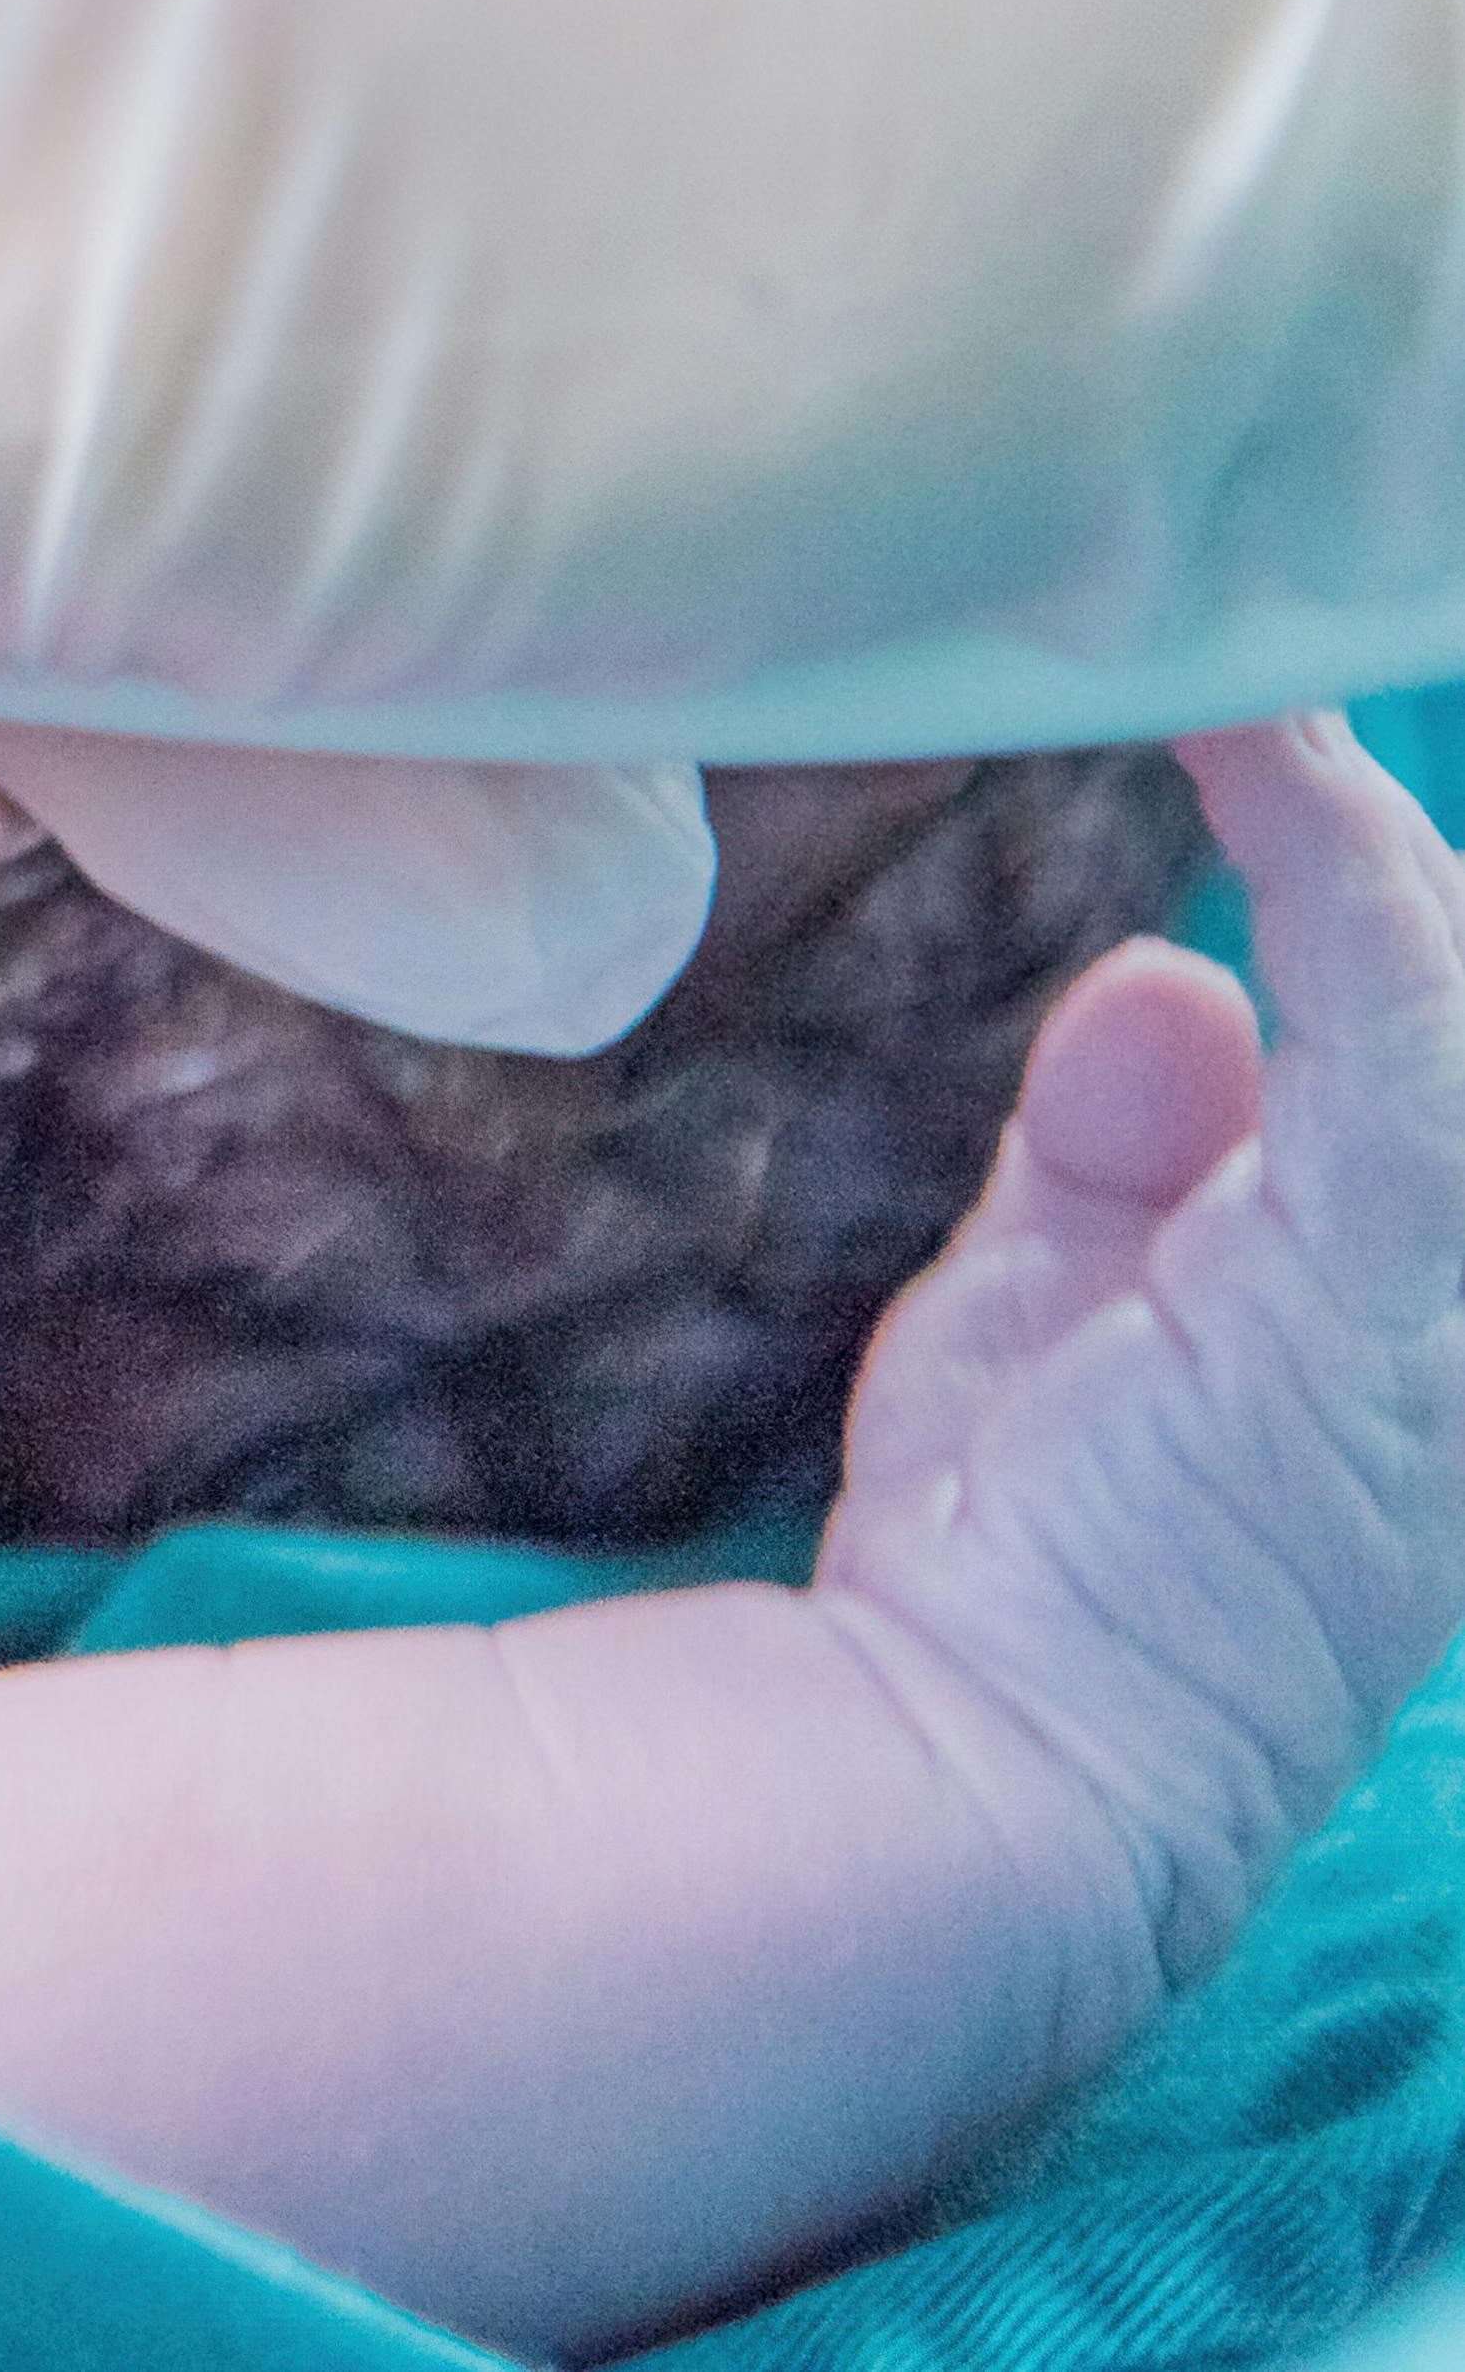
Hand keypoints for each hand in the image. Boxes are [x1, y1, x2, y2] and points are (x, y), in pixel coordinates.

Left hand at [821, 713, 1464, 2012]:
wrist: (979, 1760)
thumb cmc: (1014, 1568)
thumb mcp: (1070, 1309)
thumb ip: (1136, 1143)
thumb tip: (1175, 973)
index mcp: (1418, 1307)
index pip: (1436, 1048)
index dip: (1395, 897)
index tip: (1297, 729)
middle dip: (1403, 869)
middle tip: (1290, 639)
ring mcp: (1451, 1290)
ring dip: (1367, 819)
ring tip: (1244, 636)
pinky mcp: (1381, 1270)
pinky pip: (1396, 999)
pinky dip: (1323, 837)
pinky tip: (1236, 710)